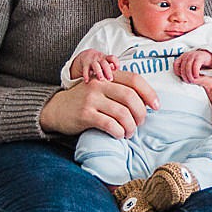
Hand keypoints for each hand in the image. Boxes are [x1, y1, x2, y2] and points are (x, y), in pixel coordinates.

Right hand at [40, 69, 159, 137]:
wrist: (56, 109)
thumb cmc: (84, 101)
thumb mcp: (100, 89)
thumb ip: (118, 90)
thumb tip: (147, 102)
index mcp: (107, 77)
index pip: (134, 80)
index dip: (149, 93)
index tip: (156, 106)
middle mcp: (99, 84)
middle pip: (131, 97)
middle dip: (141, 113)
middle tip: (140, 123)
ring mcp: (91, 99)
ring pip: (122, 113)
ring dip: (130, 126)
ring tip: (129, 132)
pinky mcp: (85, 115)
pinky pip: (109, 124)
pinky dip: (119, 132)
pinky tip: (119, 135)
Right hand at [71, 48, 118, 82]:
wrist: (85, 55)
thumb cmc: (98, 60)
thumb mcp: (105, 61)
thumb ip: (111, 66)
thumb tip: (117, 71)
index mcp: (105, 58)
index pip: (112, 58)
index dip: (116, 62)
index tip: (117, 69)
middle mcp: (99, 59)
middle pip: (104, 64)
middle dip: (108, 71)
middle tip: (110, 79)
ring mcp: (92, 61)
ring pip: (95, 66)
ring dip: (98, 72)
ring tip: (101, 79)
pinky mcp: (85, 64)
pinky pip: (85, 70)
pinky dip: (86, 75)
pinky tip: (87, 81)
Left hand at [174, 48, 211, 81]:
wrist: (210, 58)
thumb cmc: (199, 63)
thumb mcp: (190, 65)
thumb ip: (184, 69)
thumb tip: (179, 76)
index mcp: (183, 56)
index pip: (175, 64)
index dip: (177, 71)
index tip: (181, 76)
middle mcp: (187, 55)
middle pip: (182, 67)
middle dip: (184, 76)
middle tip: (188, 81)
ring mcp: (193, 55)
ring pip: (188, 67)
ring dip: (189, 75)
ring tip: (192, 80)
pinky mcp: (199, 57)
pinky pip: (195, 66)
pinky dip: (195, 72)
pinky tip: (197, 76)